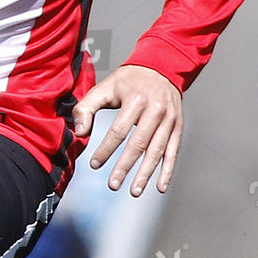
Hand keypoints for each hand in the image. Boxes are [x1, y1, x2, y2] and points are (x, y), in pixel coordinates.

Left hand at [72, 64, 182, 195]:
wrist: (161, 66)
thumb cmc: (128, 80)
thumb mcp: (104, 87)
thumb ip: (86, 108)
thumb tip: (79, 133)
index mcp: (136, 100)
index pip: (119, 130)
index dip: (106, 149)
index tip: (95, 164)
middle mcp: (156, 110)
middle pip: (139, 144)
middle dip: (125, 166)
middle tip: (113, 185)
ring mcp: (169, 120)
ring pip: (157, 151)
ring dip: (146, 173)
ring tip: (134, 191)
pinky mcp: (178, 126)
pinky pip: (173, 151)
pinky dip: (167, 170)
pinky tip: (160, 186)